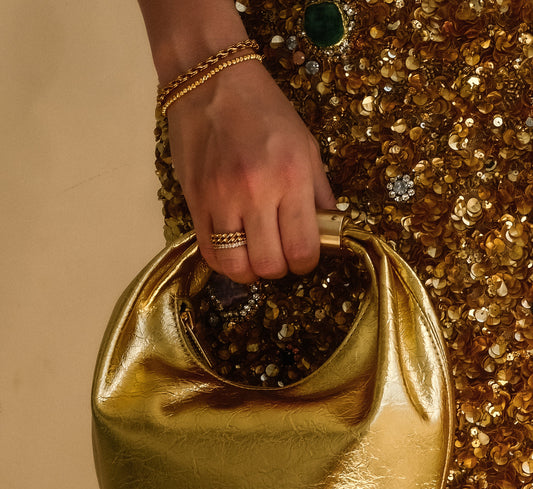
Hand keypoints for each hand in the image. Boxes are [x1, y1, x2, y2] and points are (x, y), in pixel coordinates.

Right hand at [166, 59, 335, 282]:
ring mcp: (221, 199)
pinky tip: (233, 252)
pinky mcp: (195, 202)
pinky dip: (224, 262)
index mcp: (291, 177)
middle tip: (280, 254)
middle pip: (270, 265)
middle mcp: (256, 192)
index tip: (303, 255)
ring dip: (250, 271)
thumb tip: (330, 230)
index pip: (302, 249)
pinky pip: (208, 252)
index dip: (306, 263)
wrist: (211, 81)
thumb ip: (319, 193)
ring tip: (255, 257)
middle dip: (279, 269)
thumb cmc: (265, 110)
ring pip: (236, 266)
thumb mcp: (306, 145)